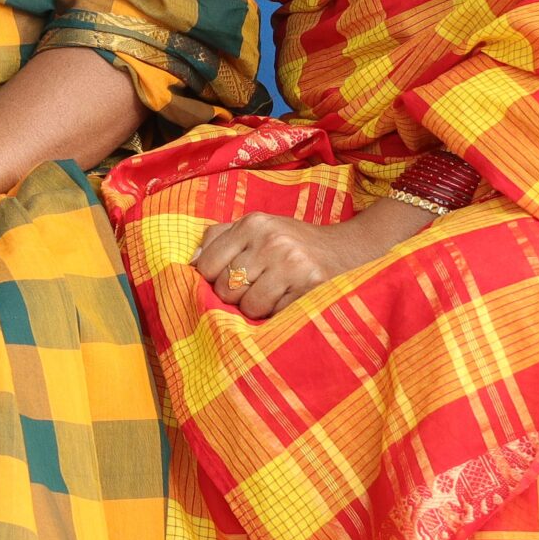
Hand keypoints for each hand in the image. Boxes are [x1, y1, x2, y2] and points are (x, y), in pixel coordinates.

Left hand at [192, 199, 431, 319]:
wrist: (350, 249)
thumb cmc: (294, 243)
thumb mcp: (257, 228)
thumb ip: (219, 238)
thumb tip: (188, 263)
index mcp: (252, 223)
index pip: (206, 265)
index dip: (212, 280)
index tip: (228, 281)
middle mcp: (271, 240)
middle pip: (225, 289)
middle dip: (235, 297)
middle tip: (255, 290)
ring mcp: (293, 264)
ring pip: (248, 307)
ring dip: (258, 310)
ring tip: (273, 297)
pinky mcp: (311, 288)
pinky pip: (275, 316)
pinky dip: (278, 315)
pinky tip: (289, 302)